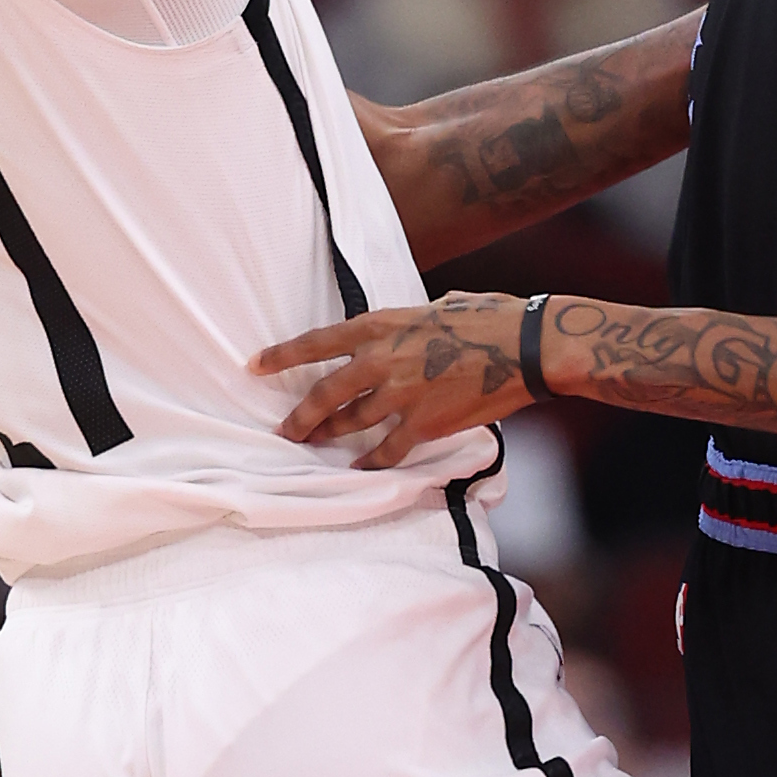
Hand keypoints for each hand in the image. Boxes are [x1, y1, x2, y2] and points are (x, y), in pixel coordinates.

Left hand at [253, 293, 533, 466]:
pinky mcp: (423, 425)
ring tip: (311, 447)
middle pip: (325, 393)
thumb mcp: (437, 306)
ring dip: (328, 437)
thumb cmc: (486, 317)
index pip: (318, 342)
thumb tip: (404, 332)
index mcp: (383, 324)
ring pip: (350, 423)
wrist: (522, 346)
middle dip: (299, 416)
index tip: (255, 365)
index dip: (283, 355)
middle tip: (282, 431)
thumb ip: (410, 322)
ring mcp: (401, 395)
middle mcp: (383, 359)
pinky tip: (358, 470)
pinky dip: (369, 462)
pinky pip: (386, 450)